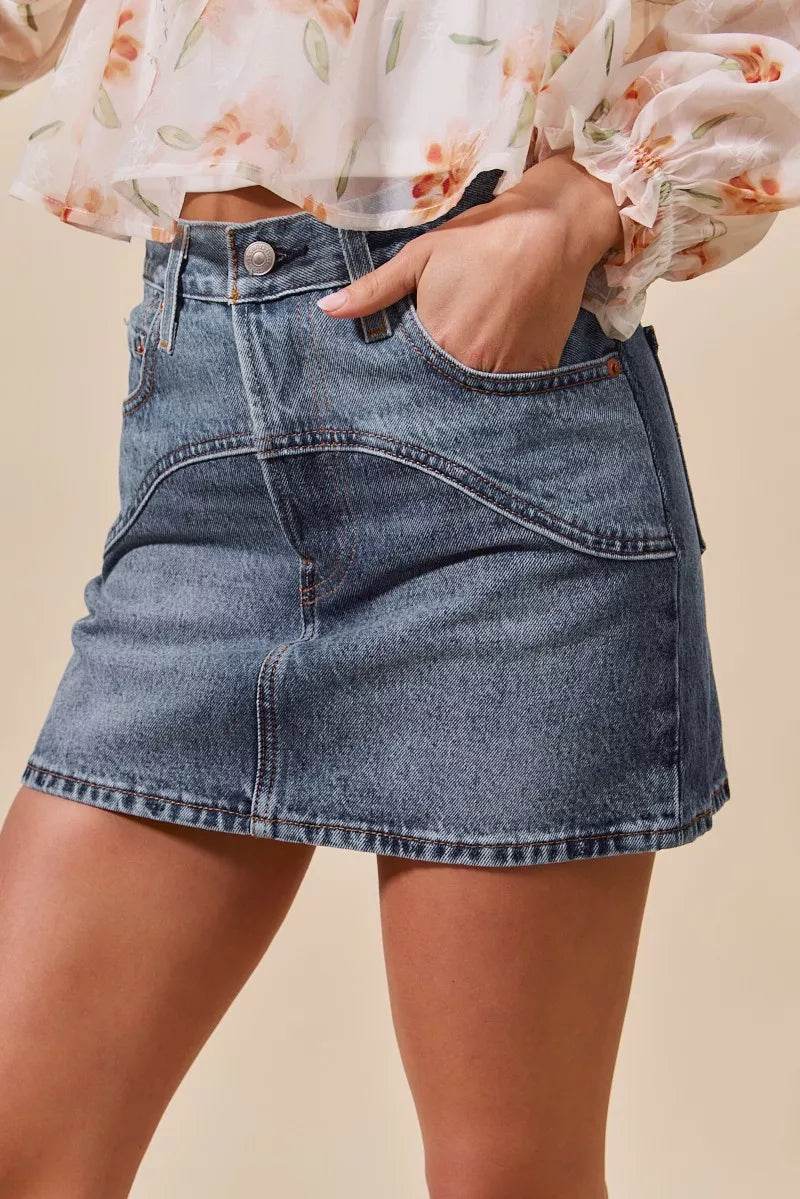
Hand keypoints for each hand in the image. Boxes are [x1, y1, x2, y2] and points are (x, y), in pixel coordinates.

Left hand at [317, 151, 623, 372]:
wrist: (552, 228)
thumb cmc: (482, 238)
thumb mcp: (421, 256)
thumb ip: (375, 289)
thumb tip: (326, 310)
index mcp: (437, 342)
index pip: (409, 376)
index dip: (406, 375)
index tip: (400, 375)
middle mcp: (470, 365)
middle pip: (443, 390)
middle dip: (436, 384)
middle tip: (442, 364)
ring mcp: (507, 373)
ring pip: (478, 394)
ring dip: (469, 387)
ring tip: (470, 360)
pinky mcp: (538, 370)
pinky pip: (514, 392)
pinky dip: (504, 386)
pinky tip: (498, 360)